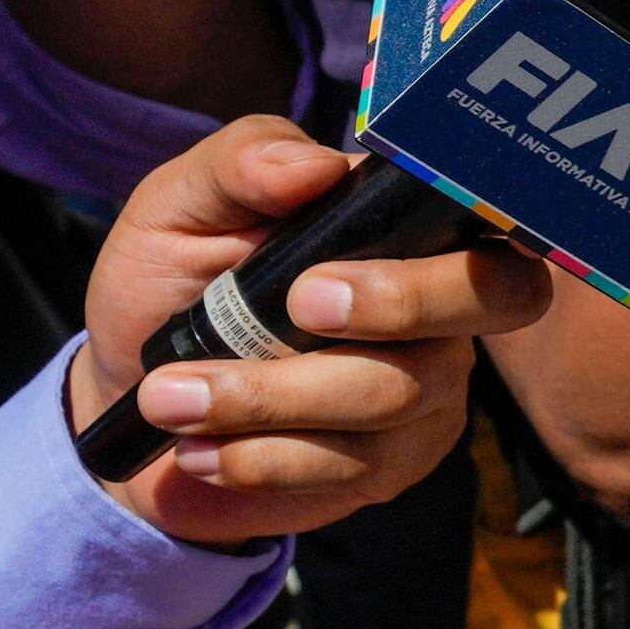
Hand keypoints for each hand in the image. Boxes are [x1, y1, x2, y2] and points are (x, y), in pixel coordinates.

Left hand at [67, 117, 554, 546]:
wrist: (130, 400)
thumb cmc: (171, 281)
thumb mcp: (179, 206)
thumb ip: (240, 164)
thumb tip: (315, 167)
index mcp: (408, 223)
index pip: (495, 209)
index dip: (478, 215)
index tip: (358, 245)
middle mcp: (443, 300)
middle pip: (499, 295)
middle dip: (401, 301)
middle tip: (297, 305)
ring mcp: (430, 385)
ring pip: (398, 390)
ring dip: (271, 398)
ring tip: (171, 398)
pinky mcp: (394, 463)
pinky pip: (355, 465)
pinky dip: (262, 458)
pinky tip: (198, 450)